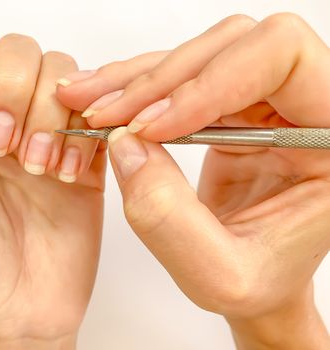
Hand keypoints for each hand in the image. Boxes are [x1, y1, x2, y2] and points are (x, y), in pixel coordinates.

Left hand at [0, 30, 105, 348]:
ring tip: (37, 169)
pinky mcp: (86, 159)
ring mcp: (48, 136)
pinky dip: (84, 136)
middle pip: (19, 52)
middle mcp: (3, 120)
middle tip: (1, 149)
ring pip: (63, 76)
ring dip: (49, 116)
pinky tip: (65, 177)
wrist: (17, 314)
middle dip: (11, 93)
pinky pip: (99, 116)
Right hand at [56, 14, 329, 348]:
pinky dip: (135, 92)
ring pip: (197, 56)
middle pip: (231, 45)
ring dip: (136, 82)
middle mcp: (309, 105)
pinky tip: (102, 105)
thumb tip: (123, 145)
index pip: (280, 58)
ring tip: (89, 107)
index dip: (211, 81)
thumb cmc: (262, 284)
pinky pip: (180, 79)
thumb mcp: (220, 276)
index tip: (152, 126)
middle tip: (104, 115)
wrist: (260, 285)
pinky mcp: (231, 107)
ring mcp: (268, 101)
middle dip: (159, 81)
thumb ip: (170, 219)